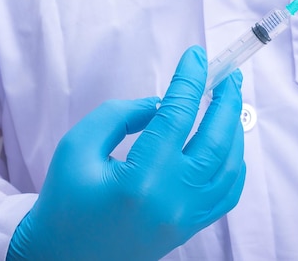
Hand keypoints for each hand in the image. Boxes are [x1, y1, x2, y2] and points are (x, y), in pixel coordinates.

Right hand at [7, 46, 245, 259]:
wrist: (62, 258)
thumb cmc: (64, 202)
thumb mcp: (77, 147)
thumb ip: (120, 115)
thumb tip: (162, 103)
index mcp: (140, 180)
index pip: (177, 117)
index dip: (189, 81)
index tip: (196, 56)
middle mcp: (173, 201)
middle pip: (216, 140)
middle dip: (227, 101)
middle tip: (228, 75)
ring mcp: (187, 218)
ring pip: (230, 166)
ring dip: (233, 129)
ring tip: (227, 103)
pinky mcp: (190, 228)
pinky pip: (229, 192)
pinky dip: (235, 163)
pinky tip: (228, 143)